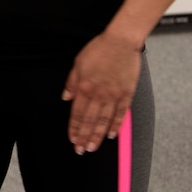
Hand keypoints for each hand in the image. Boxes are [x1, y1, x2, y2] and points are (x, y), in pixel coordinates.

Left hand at [61, 32, 141, 154]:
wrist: (121, 41)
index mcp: (85, 87)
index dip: (74, 128)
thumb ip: (71, 82)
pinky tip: (112, 134)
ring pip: (104, 121)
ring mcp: (113, 95)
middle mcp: (98, 94)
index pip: (77, 113)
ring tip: (93, 147)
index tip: (72, 139)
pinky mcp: (126, 93)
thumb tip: (66, 97)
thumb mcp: (78, 62)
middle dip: (84, 137)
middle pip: (90, 121)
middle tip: (81, 150)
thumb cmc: (99, 49)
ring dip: (98, 136)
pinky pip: (120, 113)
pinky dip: (116, 125)